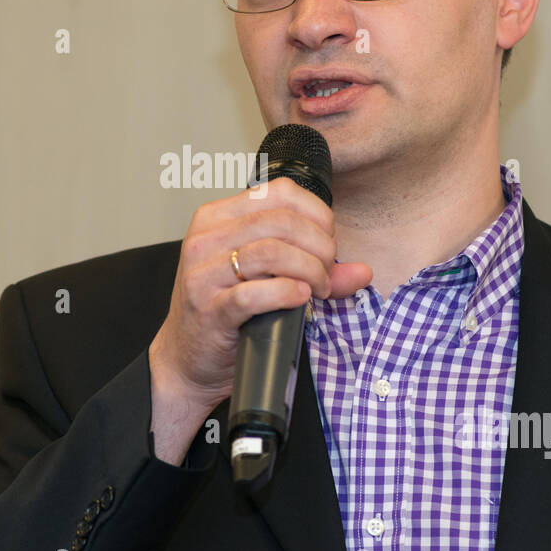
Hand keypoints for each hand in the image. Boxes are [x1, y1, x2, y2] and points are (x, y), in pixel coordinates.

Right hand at [149, 176, 371, 424]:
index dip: (317, 215)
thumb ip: (312, 266)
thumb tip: (362, 271)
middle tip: (327, 273)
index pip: (279, 192)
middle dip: (319, 247)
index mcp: (216, 217)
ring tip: (317, 290)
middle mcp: (205, 239)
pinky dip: (287, 293)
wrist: (187, 358)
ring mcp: (203, 274)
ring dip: (309, 271)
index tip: (328, 242)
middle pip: (281, 222)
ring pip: (271, 252)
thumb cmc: (224, 310)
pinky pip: (256, 293)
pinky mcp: (209, 309)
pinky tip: (299, 299)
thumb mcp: (263, 276)